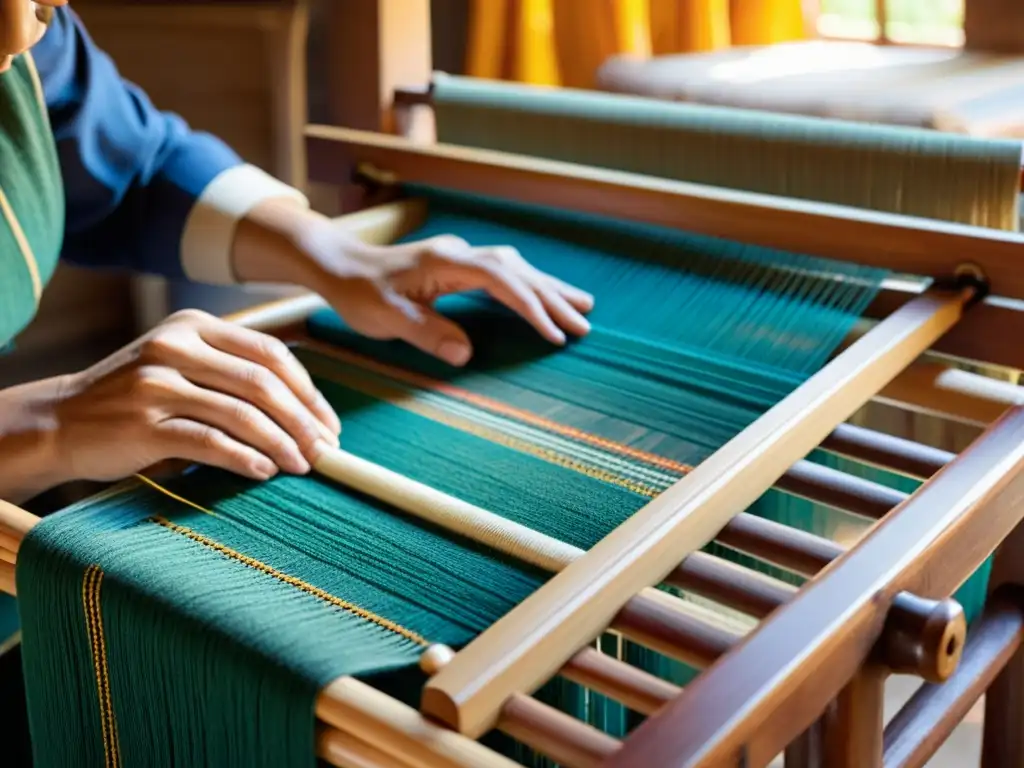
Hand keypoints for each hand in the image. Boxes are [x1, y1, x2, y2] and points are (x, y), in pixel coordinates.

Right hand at [0, 310, 340, 500]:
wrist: (60, 420)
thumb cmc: (136, 399)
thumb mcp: (182, 366)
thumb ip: (232, 375)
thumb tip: (306, 413)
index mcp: (194, 327)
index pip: (270, 353)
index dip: (308, 390)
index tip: (329, 423)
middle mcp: (176, 346)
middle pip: (262, 383)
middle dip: (303, 420)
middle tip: (326, 450)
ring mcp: (157, 383)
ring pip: (242, 413)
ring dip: (282, 443)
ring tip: (303, 466)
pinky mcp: (143, 423)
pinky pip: (210, 441)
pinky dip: (245, 458)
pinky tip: (264, 472)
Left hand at [233, 201, 594, 366]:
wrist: (337, 263)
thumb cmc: (356, 291)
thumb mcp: (383, 318)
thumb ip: (424, 332)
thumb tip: (464, 353)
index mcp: (444, 263)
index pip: (500, 281)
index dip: (530, 307)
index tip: (554, 333)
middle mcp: (458, 254)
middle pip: (517, 271)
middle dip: (553, 298)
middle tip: (585, 324)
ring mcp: (459, 256)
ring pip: (515, 268)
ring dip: (547, 288)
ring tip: (582, 306)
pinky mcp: (457, 264)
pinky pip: (503, 271)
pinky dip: (528, 284)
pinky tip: (542, 294)